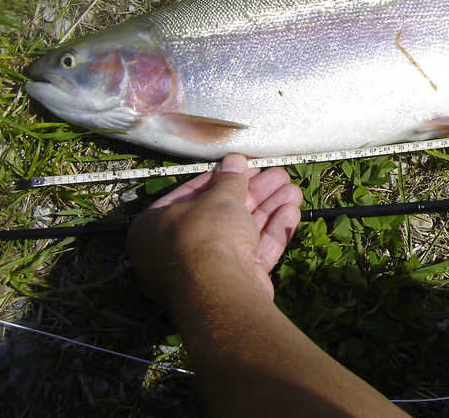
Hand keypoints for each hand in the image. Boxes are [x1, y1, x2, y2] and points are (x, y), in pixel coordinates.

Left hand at [126, 154, 302, 306]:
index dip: (221, 178)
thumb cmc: (204, 234)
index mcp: (155, 227)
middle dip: (255, 193)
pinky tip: (292, 212)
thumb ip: (228, 180)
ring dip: (269, 208)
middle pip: (222, 214)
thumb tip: (234, 160)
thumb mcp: (217, 198)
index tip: (244, 166)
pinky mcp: (234, 282)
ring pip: (242, 232)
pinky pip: (253, 252)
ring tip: (293, 189)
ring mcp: (207, 270)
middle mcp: (176, 250)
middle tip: (277, 175)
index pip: (190, 196)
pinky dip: (271, 231)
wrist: (219, 289)